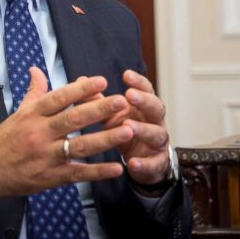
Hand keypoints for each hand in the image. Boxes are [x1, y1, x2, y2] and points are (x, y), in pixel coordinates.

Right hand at [0, 68, 133, 208]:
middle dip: (99, 110)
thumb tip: (37, 69)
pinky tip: (117, 167)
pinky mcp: (50, 178)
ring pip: (80, 146)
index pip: (58, 98)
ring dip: (105, 139)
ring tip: (127, 131)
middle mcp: (39, 134)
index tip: (100, 80)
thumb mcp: (17, 113)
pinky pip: (78, 173)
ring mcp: (45, 157)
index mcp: (31, 115)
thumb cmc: (4, 140)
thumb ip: (33, 92)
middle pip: (73, 119)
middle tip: (121, 101)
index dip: (79, 89)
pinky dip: (98, 172)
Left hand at [105, 70, 170, 186]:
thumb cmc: (125, 131)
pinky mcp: (157, 163)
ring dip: (143, 129)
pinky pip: (153, 163)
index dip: (138, 82)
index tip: (126, 74)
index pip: (146, 89)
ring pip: (157, 134)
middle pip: (156, 107)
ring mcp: (158, 143)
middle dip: (144, 100)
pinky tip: (132, 163)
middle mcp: (155, 122)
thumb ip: (99, 100)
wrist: (141, 161)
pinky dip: (144, 164)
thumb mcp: (113, 115)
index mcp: (144, 107)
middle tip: (129, 95)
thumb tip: (81, 81)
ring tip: (128, 126)